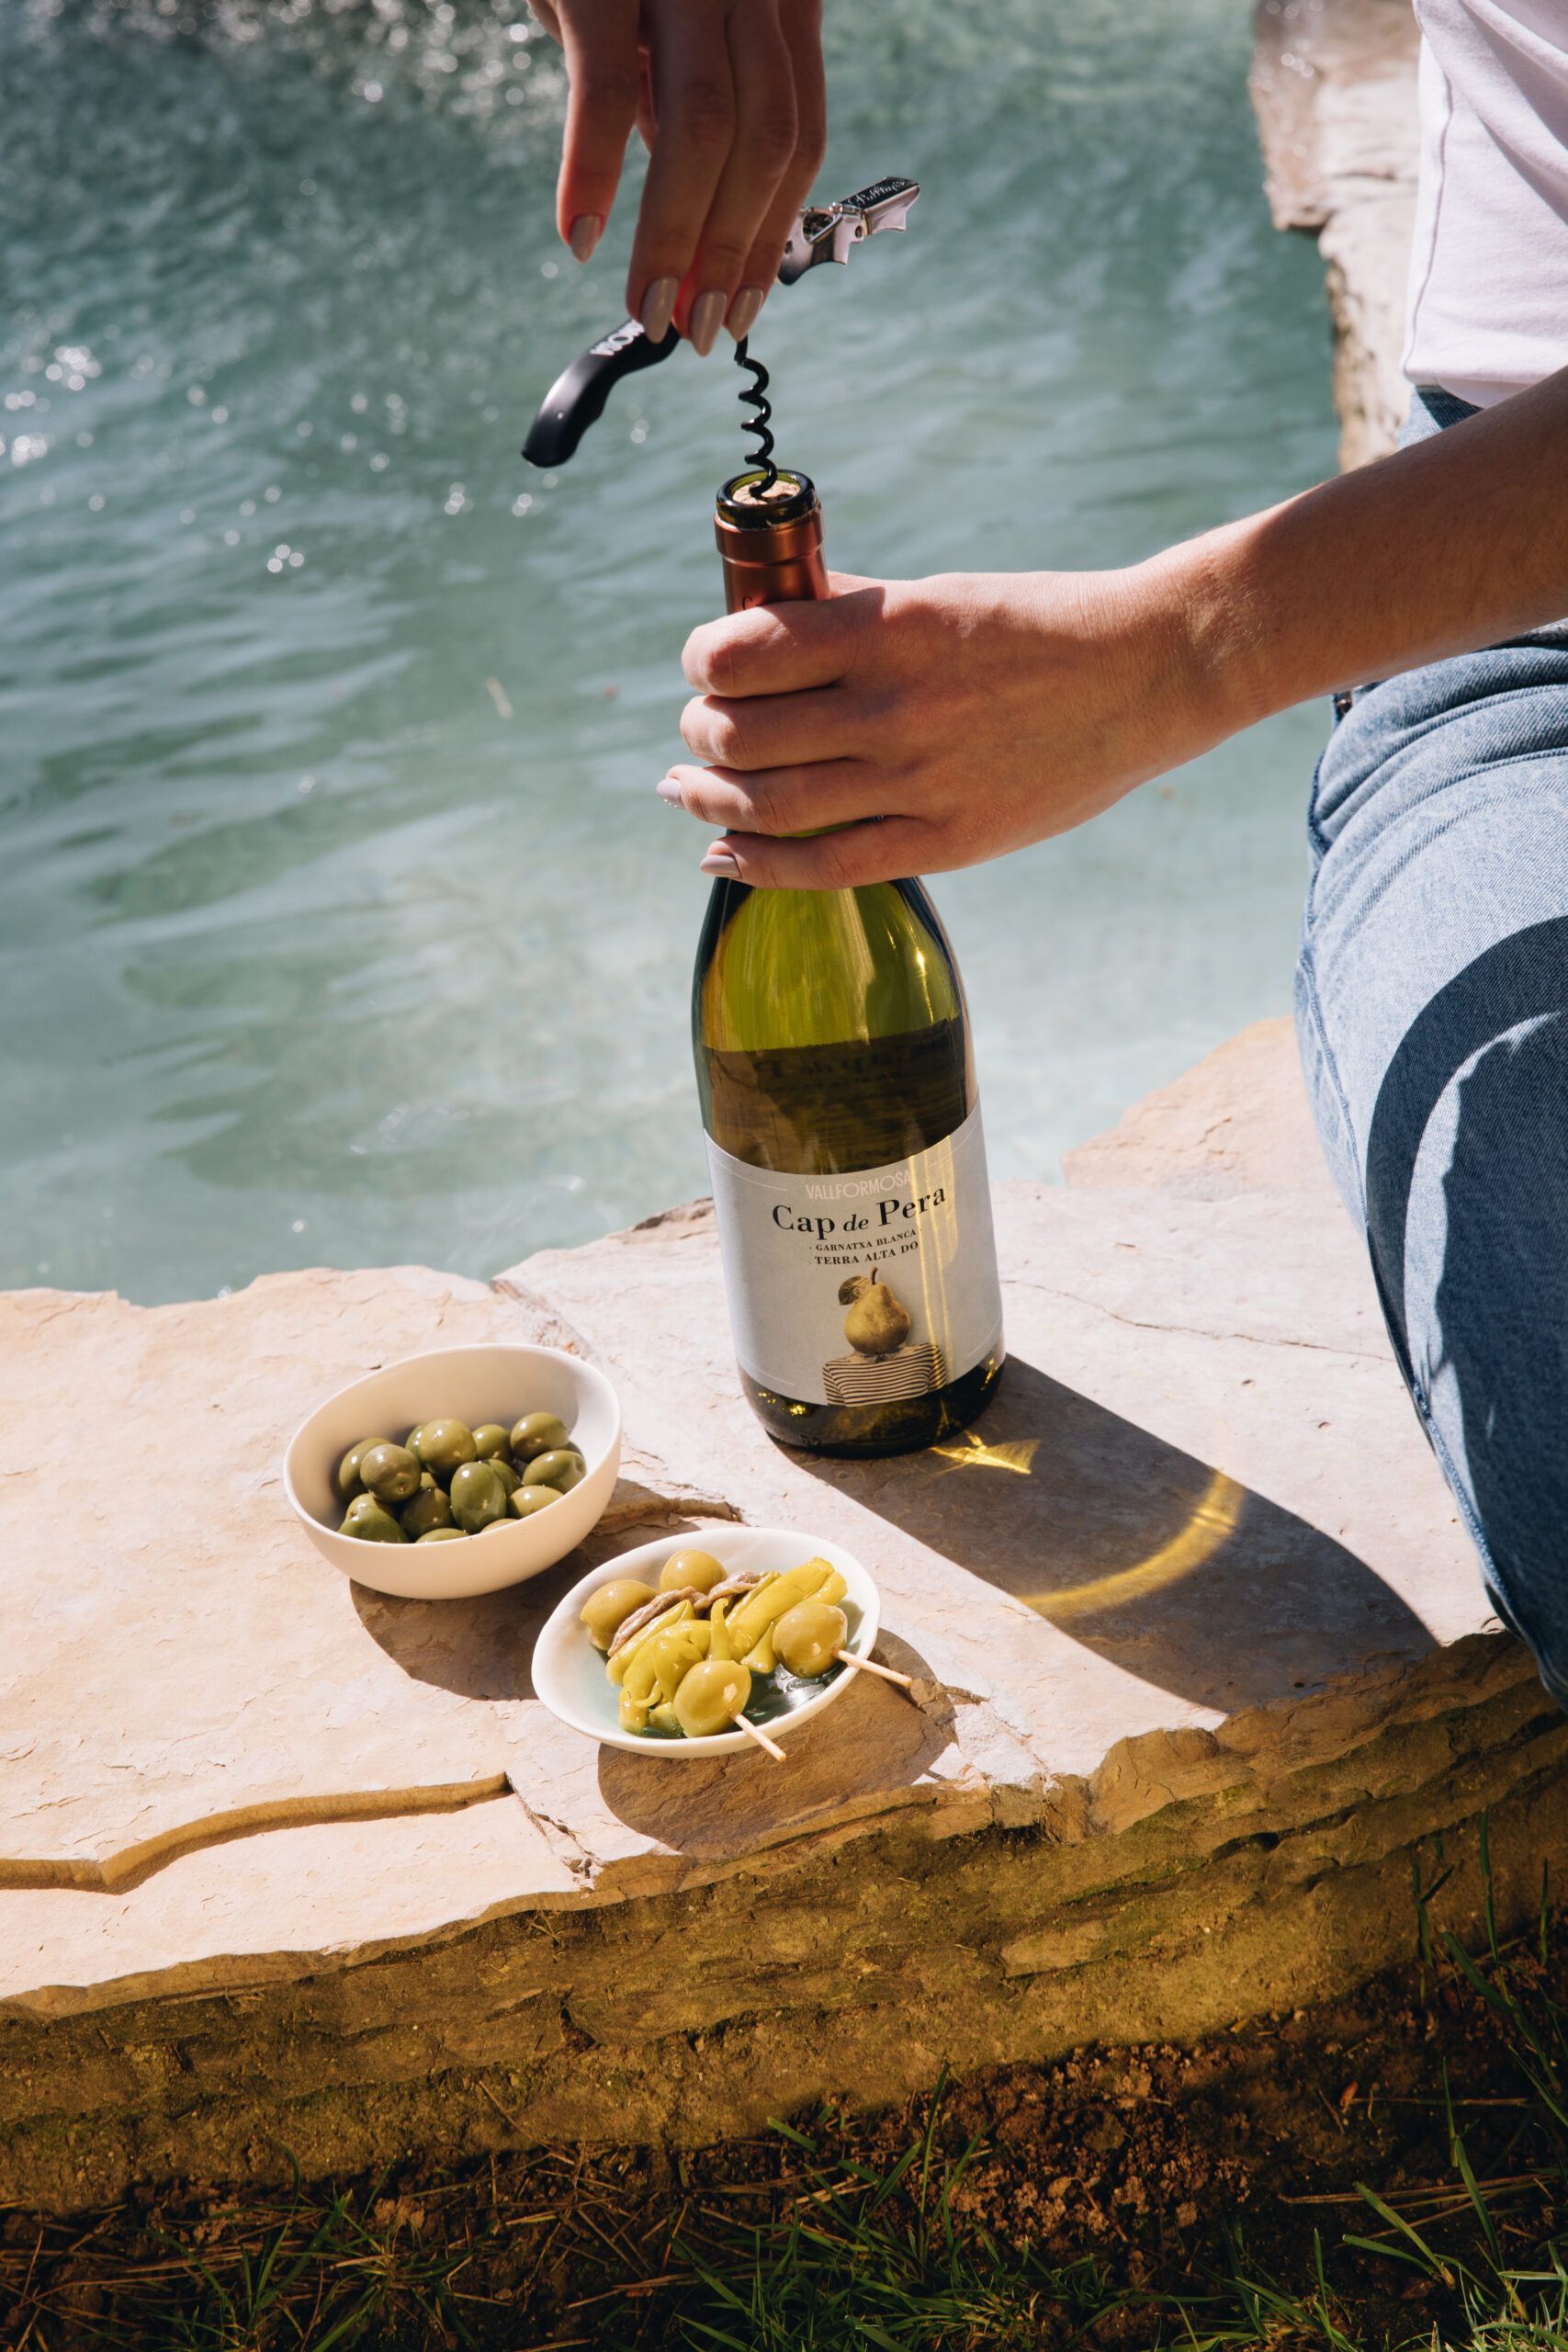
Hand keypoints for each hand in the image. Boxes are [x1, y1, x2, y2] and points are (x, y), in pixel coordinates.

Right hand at [529, 0, 825, 353]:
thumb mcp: (664, 23)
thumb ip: (683, 103)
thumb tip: (687, 204)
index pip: (798, 137)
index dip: (770, 235)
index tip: (738, 312)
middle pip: (764, 144)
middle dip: (730, 253)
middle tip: (693, 331)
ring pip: (707, 128)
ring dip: (675, 235)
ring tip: (649, 307)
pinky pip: (607, 85)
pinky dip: (594, 171)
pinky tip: (581, 236)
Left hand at [664, 565, 1223, 887]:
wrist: (1151, 674)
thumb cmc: (1042, 625)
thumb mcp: (941, 595)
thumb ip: (852, 607)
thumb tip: (765, 612)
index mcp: (888, 629)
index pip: (741, 652)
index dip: (701, 662)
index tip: (703, 666)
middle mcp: (892, 707)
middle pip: (739, 734)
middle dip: (700, 733)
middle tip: (698, 731)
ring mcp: (918, 780)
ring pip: (768, 804)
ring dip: (708, 799)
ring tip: (688, 789)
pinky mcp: (945, 840)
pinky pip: (825, 866)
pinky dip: (757, 863)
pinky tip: (722, 853)